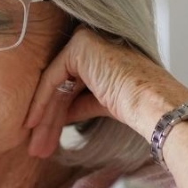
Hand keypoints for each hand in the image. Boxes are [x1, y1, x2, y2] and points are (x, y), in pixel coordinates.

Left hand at [22, 24, 187, 157]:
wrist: (155, 106)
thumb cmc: (139, 108)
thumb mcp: (100, 103)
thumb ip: (78, 103)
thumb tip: (57, 114)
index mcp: (102, 53)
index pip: (70, 85)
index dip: (54, 115)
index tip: (42, 140)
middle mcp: (94, 41)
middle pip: (61, 87)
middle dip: (47, 121)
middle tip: (36, 148)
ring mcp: (88, 40)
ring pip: (55, 85)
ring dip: (43, 118)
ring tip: (35, 147)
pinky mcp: (81, 45)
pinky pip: (53, 78)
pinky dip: (41, 102)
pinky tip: (33, 124)